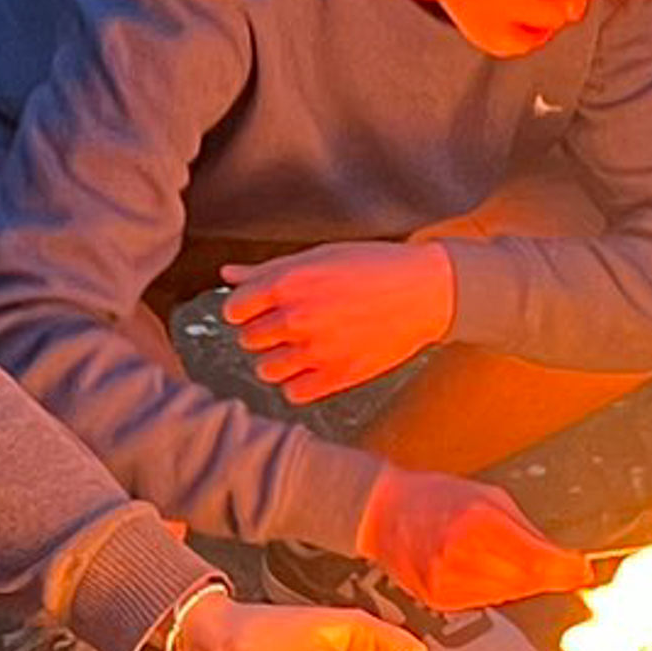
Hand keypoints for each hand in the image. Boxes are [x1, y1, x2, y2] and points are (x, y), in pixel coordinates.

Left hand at [221, 242, 457, 401]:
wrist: (424, 292)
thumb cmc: (371, 267)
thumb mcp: (317, 257)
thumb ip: (268, 270)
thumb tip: (227, 274)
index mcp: (287, 283)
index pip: (234, 310)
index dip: (245, 309)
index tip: (261, 309)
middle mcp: (296, 317)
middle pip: (248, 340)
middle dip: (263, 333)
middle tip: (289, 325)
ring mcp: (316, 350)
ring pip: (266, 370)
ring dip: (277, 360)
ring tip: (301, 347)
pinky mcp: (338, 376)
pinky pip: (294, 393)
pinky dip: (298, 383)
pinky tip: (314, 366)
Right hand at [356, 466, 586, 610]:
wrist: (384, 513)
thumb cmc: (433, 497)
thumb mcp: (489, 497)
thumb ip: (528, 529)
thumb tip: (562, 557)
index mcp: (477, 526)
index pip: (537, 562)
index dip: (567, 571)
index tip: (582, 571)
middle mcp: (462, 559)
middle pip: (527, 583)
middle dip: (548, 575)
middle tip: (560, 566)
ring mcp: (448, 584)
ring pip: (509, 596)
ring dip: (521, 582)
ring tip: (503, 556)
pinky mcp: (440, 601)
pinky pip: (486, 602)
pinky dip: (495, 589)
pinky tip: (483, 568)